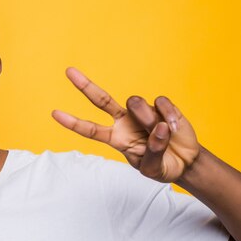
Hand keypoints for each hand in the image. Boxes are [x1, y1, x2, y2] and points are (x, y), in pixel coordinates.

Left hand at [52, 67, 199, 182]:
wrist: (185, 161)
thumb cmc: (163, 165)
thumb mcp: (153, 169)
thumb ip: (152, 152)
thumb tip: (157, 127)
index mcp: (115, 138)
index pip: (89, 130)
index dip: (72, 122)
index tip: (54, 114)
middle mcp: (124, 121)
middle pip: (101, 100)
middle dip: (84, 85)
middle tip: (68, 71)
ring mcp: (141, 112)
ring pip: (136, 103)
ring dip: (148, 119)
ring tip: (162, 133)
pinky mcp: (161, 105)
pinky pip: (160, 102)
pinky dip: (168, 115)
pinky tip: (173, 126)